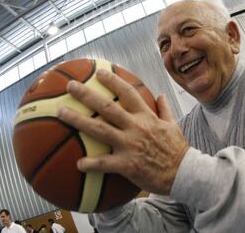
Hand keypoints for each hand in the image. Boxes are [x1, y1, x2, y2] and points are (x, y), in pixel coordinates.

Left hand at [57, 69, 188, 194]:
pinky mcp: (127, 165)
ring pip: (99, 130)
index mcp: (147, 116)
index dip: (113, 81)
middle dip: (87, 94)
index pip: (128, 93)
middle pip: (107, 107)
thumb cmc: (178, 149)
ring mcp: (130, 145)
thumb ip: (165, 109)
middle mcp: (136, 127)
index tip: (100, 72)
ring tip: (60, 112)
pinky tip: (78, 164)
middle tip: (70, 86)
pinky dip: (90, 163)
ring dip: (78, 120)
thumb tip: (161, 94)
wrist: (184, 172)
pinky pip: (104, 164)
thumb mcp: (173, 125)